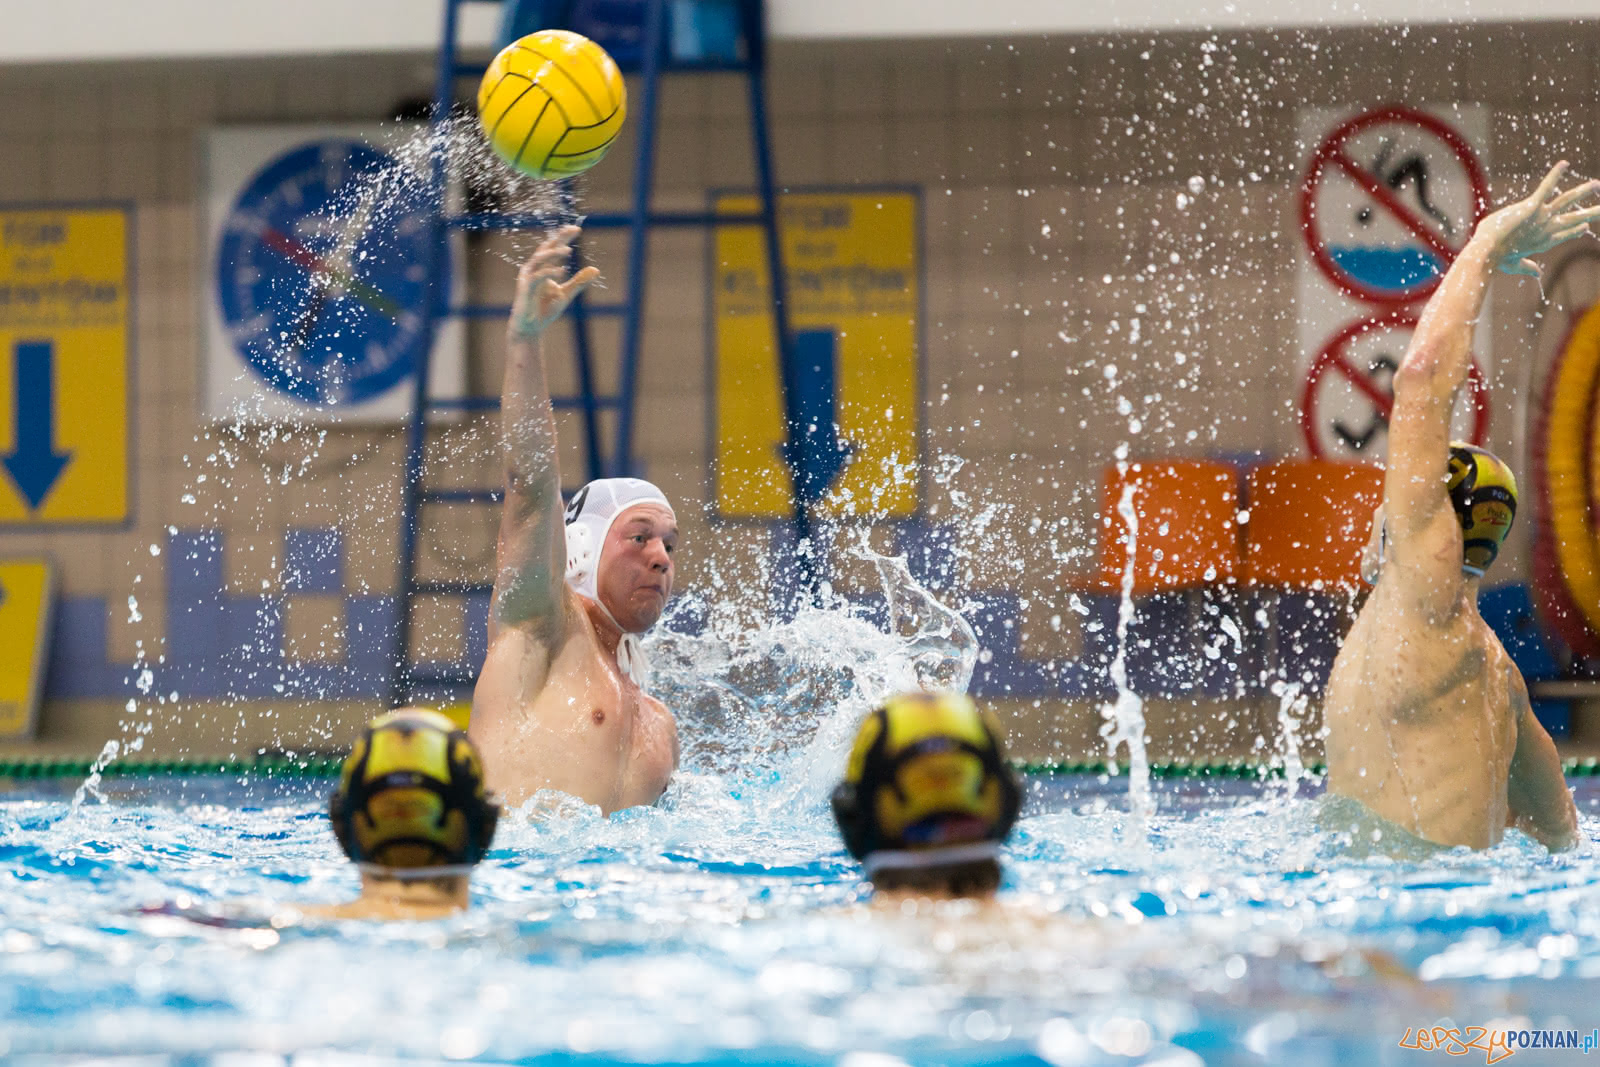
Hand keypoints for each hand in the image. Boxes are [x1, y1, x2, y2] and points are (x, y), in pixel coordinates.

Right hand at [509, 224, 600, 339]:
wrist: (530, 328)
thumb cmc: (545, 310)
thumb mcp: (566, 294)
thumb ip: (579, 281)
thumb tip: (596, 269)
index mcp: (543, 267)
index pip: (554, 248)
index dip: (564, 237)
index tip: (577, 229)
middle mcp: (534, 268)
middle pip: (546, 247)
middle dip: (559, 238)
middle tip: (573, 229)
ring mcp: (528, 277)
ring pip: (540, 258)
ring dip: (554, 253)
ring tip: (568, 250)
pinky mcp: (525, 288)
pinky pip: (538, 276)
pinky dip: (549, 272)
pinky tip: (562, 271)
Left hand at [1472, 161, 1599, 277]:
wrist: (1486, 253)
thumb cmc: (1495, 260)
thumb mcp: (1513, 265)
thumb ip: (1526, 267)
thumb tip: (1537, 274)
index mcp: (1542, 242)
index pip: (1563, 234)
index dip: (1574, 231)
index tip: (1584, 227)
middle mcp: (1546, 229)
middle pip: (1573, 219)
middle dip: (1591, 213)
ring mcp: (1540, 217)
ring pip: (1566, 201)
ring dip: (1582, 192)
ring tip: (1596, 184)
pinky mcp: (1531, 206)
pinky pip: (1546, 187)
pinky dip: (1555, 175)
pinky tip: (1564, 163)